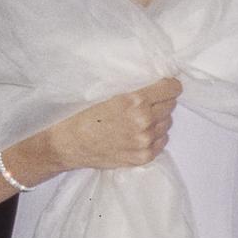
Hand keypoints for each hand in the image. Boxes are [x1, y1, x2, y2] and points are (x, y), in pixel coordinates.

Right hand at [6, 77, 181, 178]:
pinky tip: (139, 133)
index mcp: (134, 101)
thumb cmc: (81, 115)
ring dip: (158, 119)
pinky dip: (155, 136)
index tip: (164, 85)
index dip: (168, 85)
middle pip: (170, 105)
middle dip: (161, 101)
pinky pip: (162, 142)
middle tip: (147, 102)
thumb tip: (153, 80)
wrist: (67, 144)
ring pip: (167, 123)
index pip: (171, 88)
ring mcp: (144, 141)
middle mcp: (143, 121)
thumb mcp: (104, 91)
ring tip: (140, 118)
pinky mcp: (143, 157)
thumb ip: (132, 87)